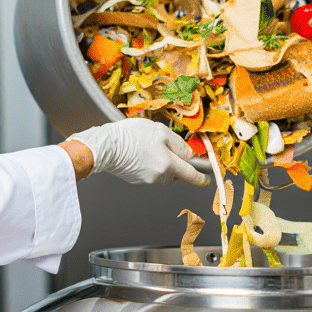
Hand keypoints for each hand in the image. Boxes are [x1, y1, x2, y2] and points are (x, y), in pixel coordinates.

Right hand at [68, 118, 208, 186]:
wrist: (105, 146)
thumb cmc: (130, 136)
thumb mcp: (160, 132)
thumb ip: (179, 144)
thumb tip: (189, 154)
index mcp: (168, 165)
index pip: (192, 176)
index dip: (202, 177)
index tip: (207, 178)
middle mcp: (159, 176)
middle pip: (176, 174)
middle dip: (177, 163)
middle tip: (169, 148)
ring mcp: (147, 180)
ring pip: (163, 173)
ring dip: (162, 162)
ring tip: (149, 146)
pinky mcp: (136, 179)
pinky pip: (150, 172)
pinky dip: (149, 164)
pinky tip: (139, 151)